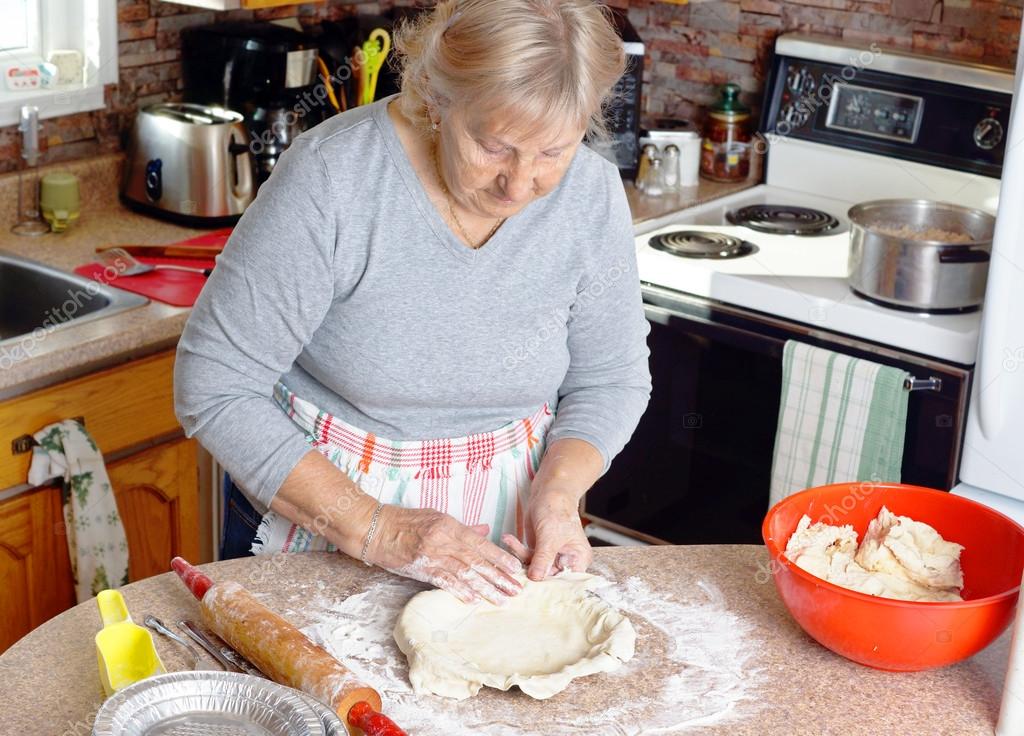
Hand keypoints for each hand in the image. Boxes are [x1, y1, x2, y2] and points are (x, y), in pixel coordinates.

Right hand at [365, 505, 523, 604]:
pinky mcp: (420, 567)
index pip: (481, 543)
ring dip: (485, 588)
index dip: (500, 557)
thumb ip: (463, 527)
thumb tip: (486, 531)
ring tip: (501, 599)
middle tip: (516, 589)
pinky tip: (473, 600)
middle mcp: (445, 539)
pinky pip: (443, 580)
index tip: (516, 569)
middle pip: (477, 560)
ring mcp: (433, 554)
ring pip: (465, 573)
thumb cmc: (406, 521)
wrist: (377, 528)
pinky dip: (459, 590)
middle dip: (499, 576)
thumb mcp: (437, 517)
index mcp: (451, 525)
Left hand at [503, 488, 592, 580]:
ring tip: (509, 540)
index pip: (567, 582)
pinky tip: (509, 539)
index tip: (533, 590)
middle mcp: (566, 561)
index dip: (551, 587)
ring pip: (534, 568)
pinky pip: (526, 557)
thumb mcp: (550, 536)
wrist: (549, 491)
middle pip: (549, 578)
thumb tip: (536, 579)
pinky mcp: (538, 551)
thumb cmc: (558, 509)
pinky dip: (517, 549)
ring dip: (520, 556)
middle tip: (513, 570)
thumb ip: (543, 559)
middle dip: (531, 572)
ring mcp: (551, 556)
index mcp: (578, 559)